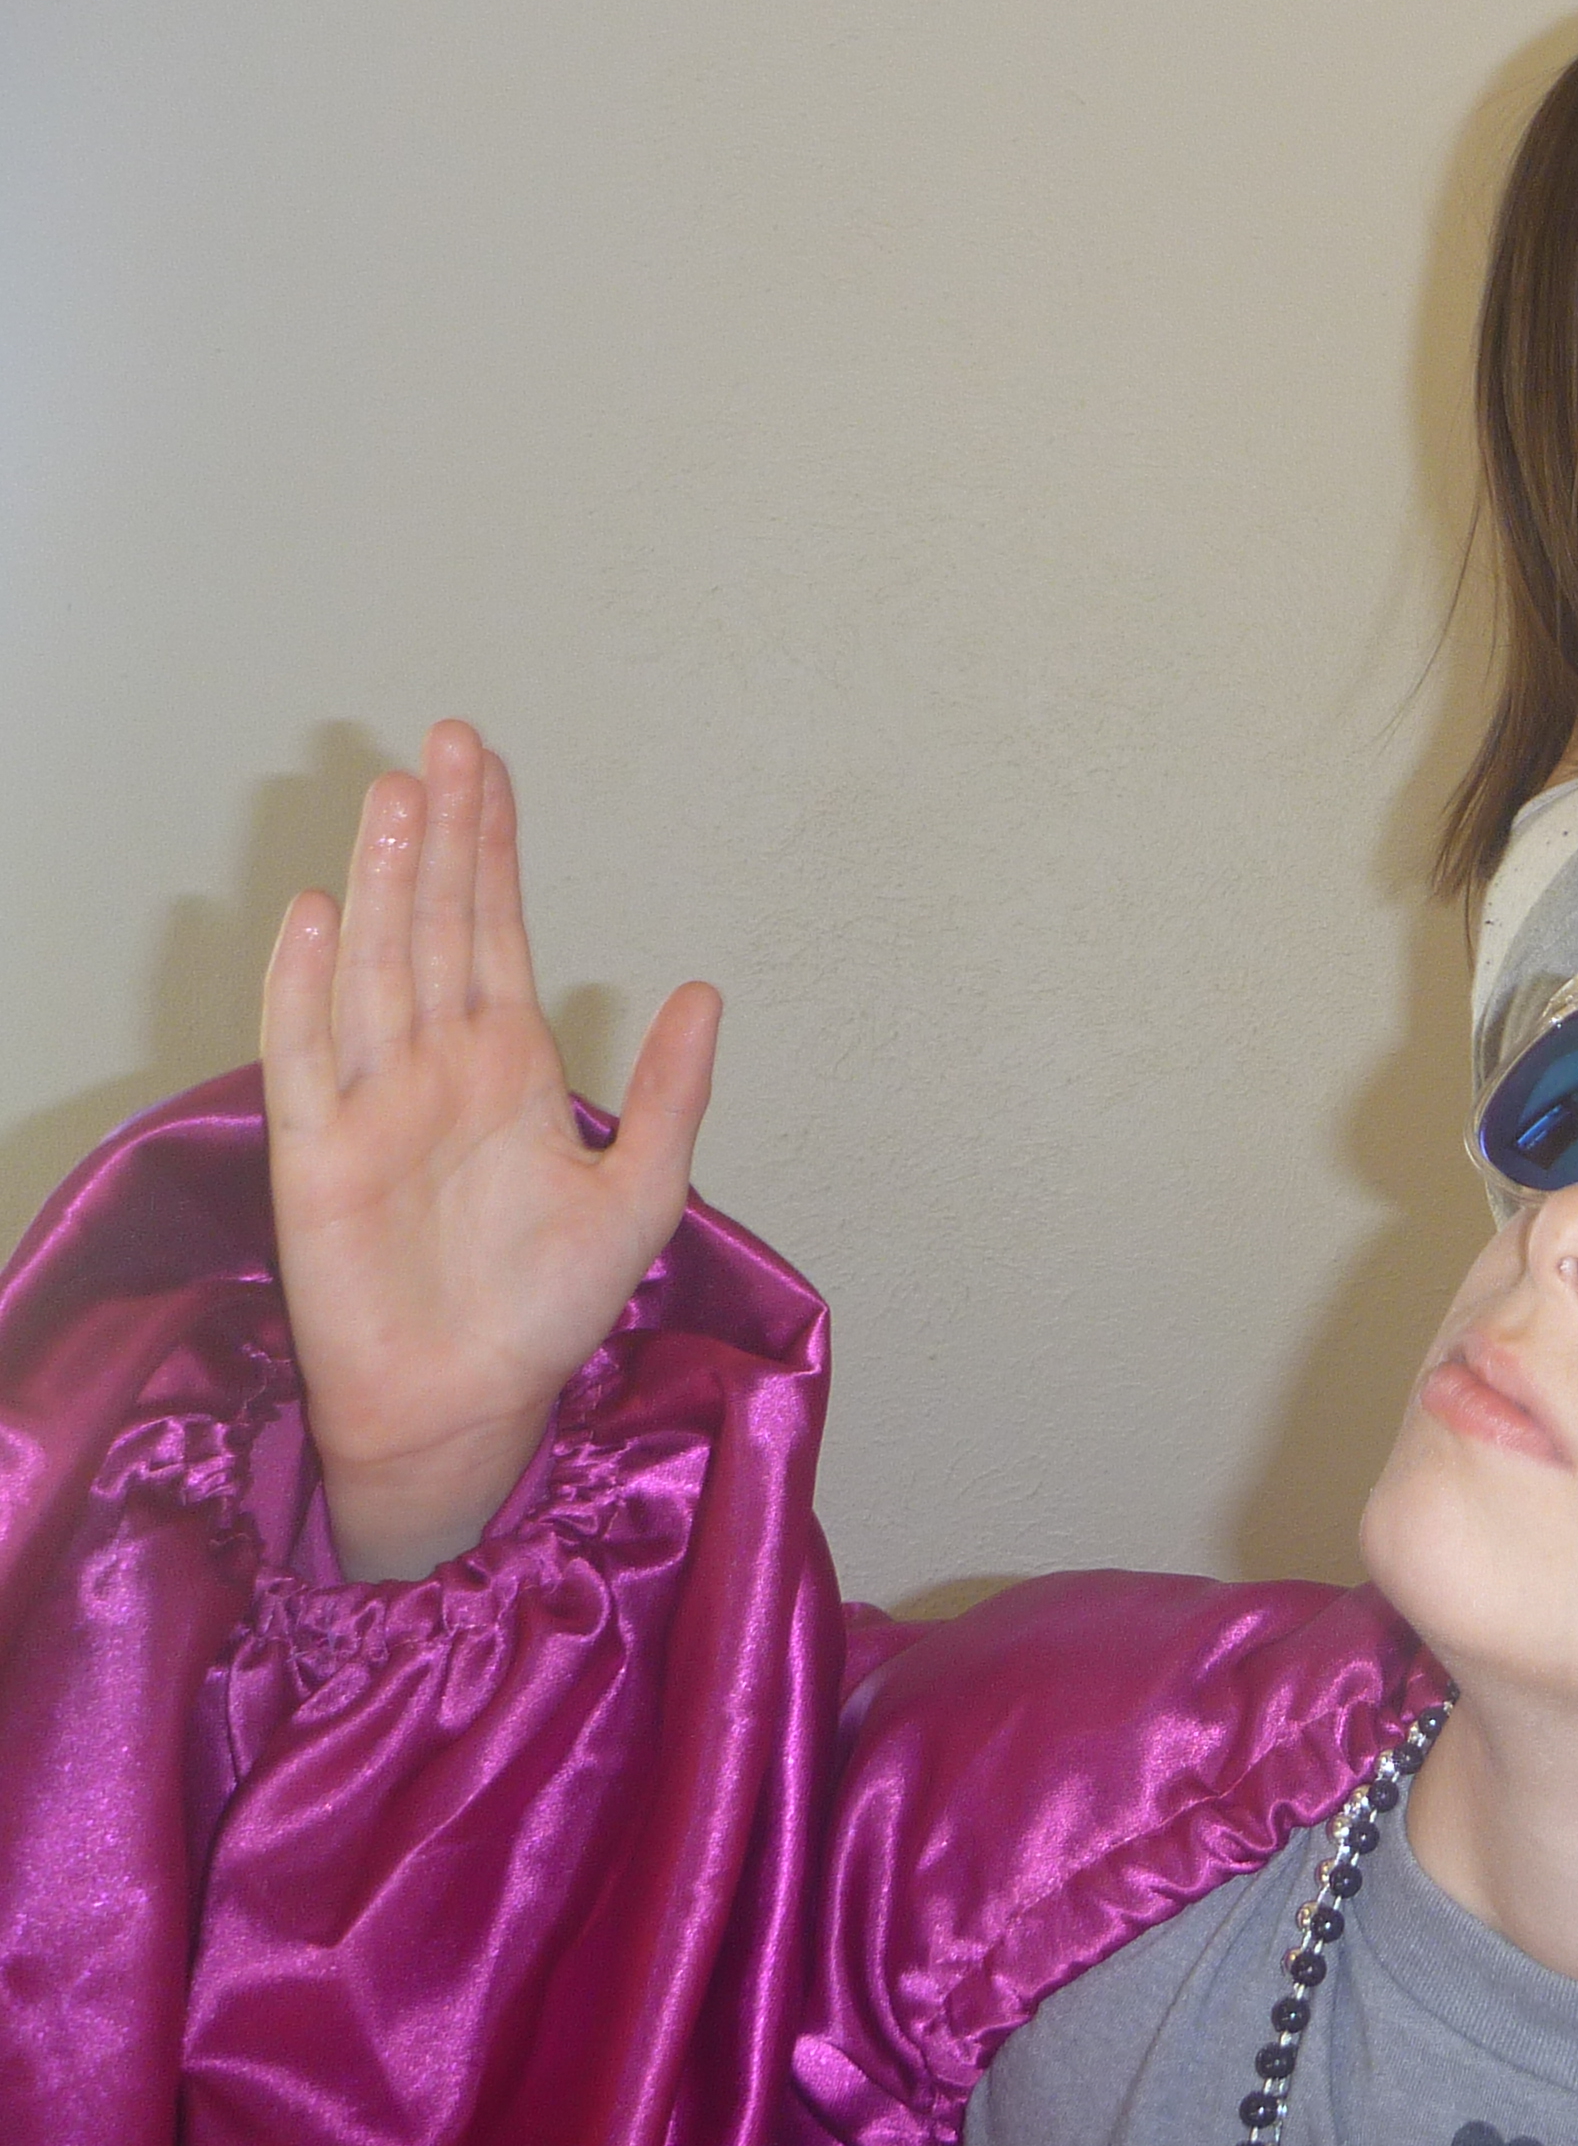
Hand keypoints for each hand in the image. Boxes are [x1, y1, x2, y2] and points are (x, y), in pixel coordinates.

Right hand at [261, 720, 718, 1580]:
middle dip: (442, 834)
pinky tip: (319, 915)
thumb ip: (669, 1092)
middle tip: (444, 739)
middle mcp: (435, 1065)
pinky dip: (306, 986)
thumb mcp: (641, 1193)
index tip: (488, 763)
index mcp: (508, 1064)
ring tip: (394, 799)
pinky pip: (307, 1057)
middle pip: (435, 925)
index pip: (496, 928)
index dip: (493, 847)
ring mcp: (372, 1102)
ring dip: (385, 885)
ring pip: (376, 968)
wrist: (469, 1405)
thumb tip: (702, 989)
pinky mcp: (318, 1156)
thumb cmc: (544, 1308)